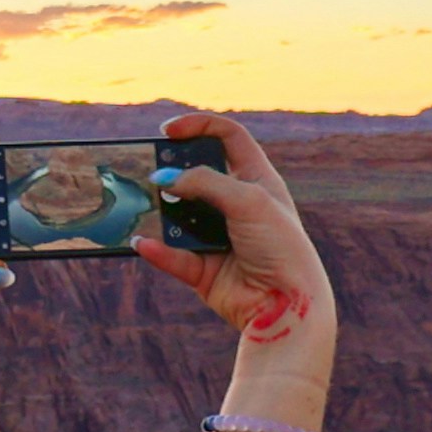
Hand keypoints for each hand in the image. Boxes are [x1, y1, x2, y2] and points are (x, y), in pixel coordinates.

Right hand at [138, 111, 335, 360]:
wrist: (287, 304)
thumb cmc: (280, 246)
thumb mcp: (248, 200)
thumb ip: (205, 182)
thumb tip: (165, 178)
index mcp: (257, 181)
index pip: (228, 137)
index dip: (200, 126)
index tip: (169, 130)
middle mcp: (237, 206)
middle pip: (197, 176)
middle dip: (173, 171)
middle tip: (153, 172)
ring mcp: (219, 237)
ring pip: (180, 216)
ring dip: (162, 212)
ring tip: (146, 206)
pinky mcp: (204, 269)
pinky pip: (173, 256)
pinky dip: (158, 250)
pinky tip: (144, 243)